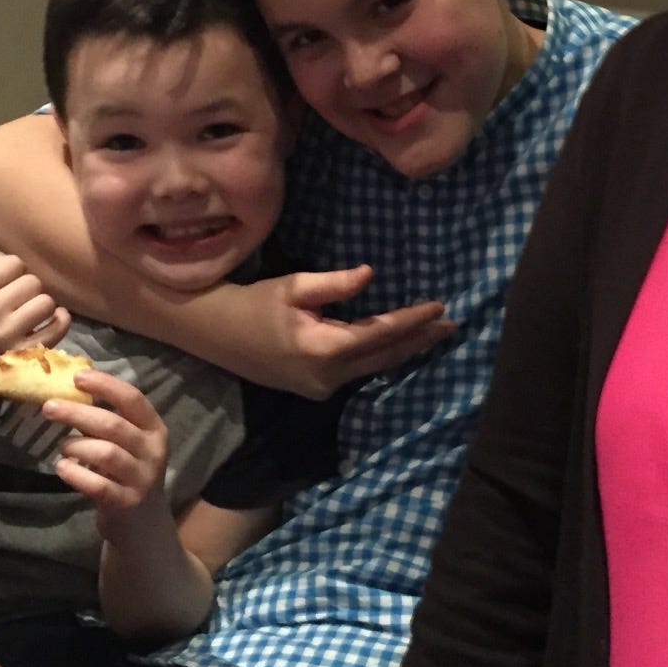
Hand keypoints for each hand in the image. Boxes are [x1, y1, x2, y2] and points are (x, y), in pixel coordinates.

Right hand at [0, 247, 71, 392]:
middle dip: (28, 289)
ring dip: (42, 306)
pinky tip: (53, 320)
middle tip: (20, 301)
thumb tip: (14, 253)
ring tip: (31, 313)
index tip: (8, 283)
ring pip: (46, 302)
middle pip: (32, 281)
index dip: (14, 271)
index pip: (12, 261)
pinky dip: (61, 321)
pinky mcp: (24, 354)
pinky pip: (58, 327)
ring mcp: (7, 334)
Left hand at [45, 370, 168, 531]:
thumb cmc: (128, 475)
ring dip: (77, 445)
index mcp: (154, 429)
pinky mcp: (126, 503)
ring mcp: (141, 479)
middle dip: (78, 413)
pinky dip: (76, 474)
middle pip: (113, 424)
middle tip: (49, 407)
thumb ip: (106, 423)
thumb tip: (70, 392)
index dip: (105, 385)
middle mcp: (152, 452)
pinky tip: (63, 468)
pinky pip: (98, 484)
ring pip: (106, 453)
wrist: (143, 526)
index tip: (77, 377)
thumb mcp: (127, 446)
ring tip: (62, 446)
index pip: (133, 399)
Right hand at [233, 269, 453, 397]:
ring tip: (432, 334)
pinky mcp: (315, 391)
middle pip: (384, 358)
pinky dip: (379, 358)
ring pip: (372, 369)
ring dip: (403, 350)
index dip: (411, 320)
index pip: (379, 333)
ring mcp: (321, 389)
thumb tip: (371, 275)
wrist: (217, 334)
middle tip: (450, 325)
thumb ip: (336, 284)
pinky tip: (398, 347)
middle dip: (419, 340)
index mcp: (322, 348)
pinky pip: (356, 373)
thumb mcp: (295, 286)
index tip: (439, 307)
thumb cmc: (254, 303)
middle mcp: (326, 376)